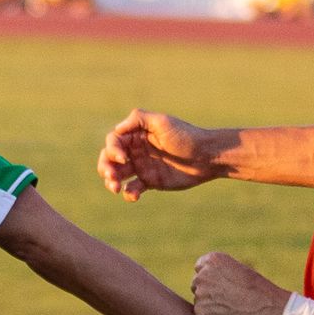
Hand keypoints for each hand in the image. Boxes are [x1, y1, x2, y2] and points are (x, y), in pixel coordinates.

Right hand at [97, 109, 222, 200]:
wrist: (207, 157)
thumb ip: (139, 119)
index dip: (113, 150)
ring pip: (118, 174)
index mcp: (136, 134)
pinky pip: (133, 188)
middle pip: (110, 158)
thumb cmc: (186, 137)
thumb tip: (116, 129)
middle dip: (106, 167)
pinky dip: (129, 193)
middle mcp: (136, 150)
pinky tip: (134, 195)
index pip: (113, 141)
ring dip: (111, 181)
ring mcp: (142, 166)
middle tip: (111, 177)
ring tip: (115, 188)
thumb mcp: (163, 122)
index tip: (123, 159)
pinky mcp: (150, 181)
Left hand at [191, 252, 289, 314]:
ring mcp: (200, 294)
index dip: (211, 278)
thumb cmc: (258, 291)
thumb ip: (219, 274)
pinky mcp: (201, 313)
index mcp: (213, 260)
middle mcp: (203, 275)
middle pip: (197, 284)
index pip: (200, 267)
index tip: (221, 285)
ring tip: (231, 310)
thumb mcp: (239, 271)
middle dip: (208, 291)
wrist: (268, 311)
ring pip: (200, 301)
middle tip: (227, 300)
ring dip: (210, 306)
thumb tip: (206, 283)